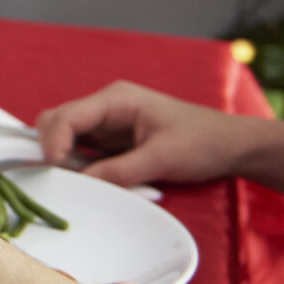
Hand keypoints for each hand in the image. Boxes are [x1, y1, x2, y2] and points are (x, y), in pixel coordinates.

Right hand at [34, 81, 256, 188]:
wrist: (231, 145)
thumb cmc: (203, 142)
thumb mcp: (163, 158)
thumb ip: (120, 171)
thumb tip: (81, 184)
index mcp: (117, 99)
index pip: (68, 115)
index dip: (53, 141)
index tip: (55, 169)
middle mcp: (106, 107)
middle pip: (57, 121)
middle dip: (51, 148)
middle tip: (62, 179)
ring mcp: (108, 124)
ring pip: (66, 137)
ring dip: (65, 160)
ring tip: (79, 183)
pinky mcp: (113, 141)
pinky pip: (83, 151)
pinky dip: (79, 167)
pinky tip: (90, 181)